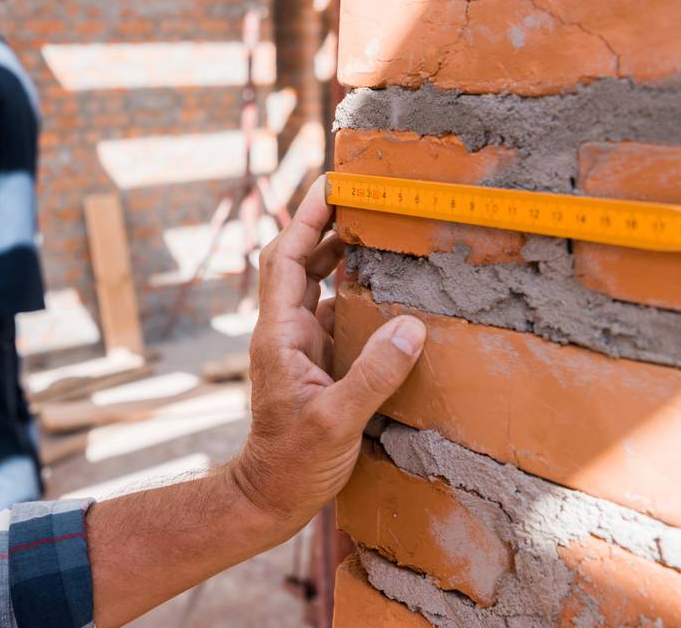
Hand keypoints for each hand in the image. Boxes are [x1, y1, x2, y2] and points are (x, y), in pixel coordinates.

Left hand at [230, 177, 425, 527]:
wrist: (270, 496)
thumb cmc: (292, 463)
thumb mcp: (335, 421)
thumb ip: (372, 375)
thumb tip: (410, 327)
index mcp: (278, 335)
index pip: (284, 258)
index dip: (304, 218)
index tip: (331, 184)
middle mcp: (285, 332)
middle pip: (297, 261)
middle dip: (324, 225)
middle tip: (364, 198)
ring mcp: (300, 347)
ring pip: (316, 286)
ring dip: (339, 257)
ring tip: (377, 232)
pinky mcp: (317, 364)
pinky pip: (334, 315)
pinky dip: (354, 295)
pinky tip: (384, 291)